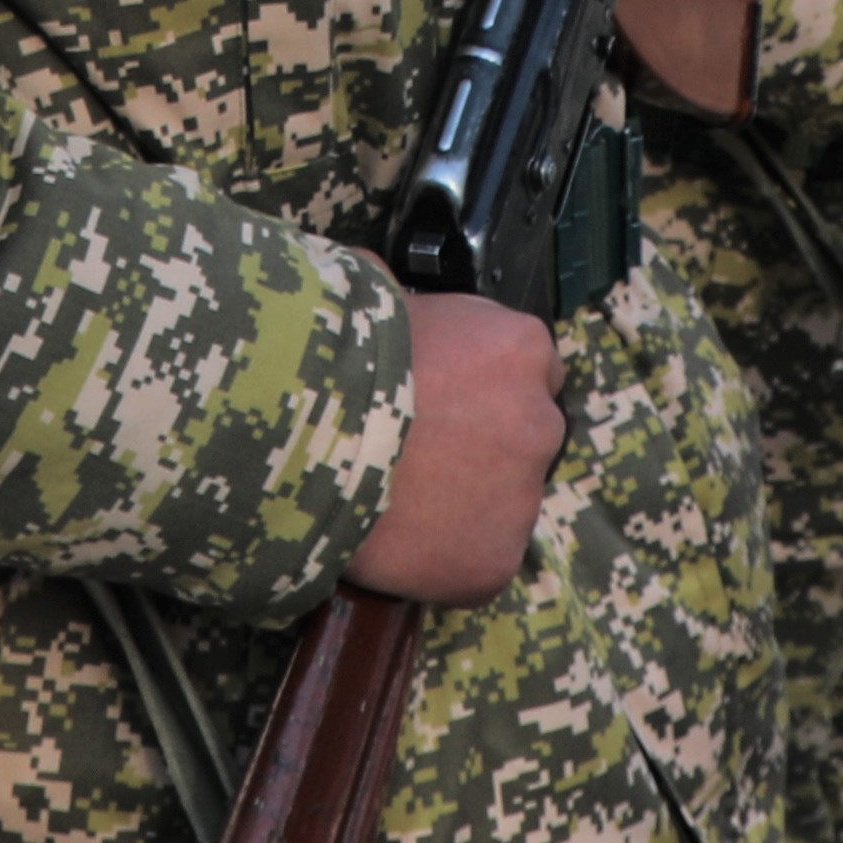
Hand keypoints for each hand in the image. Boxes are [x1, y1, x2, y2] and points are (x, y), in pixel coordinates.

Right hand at [348, 291, 564, 605]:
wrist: (303, 440)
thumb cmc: (332, 358)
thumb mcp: (381, 298)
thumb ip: (415, 311)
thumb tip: (385, 283)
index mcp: (519, 348)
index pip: (529, 368)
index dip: (483, 384)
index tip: (446, 399)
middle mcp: (538, 420)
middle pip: (525, 434)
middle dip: (483, 443)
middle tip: (420, 453)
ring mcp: (522, 496)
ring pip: (503, 500)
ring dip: (465, 500)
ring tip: (400, 499)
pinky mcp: (495, 559)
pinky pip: (479, 557)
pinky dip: (447, 554)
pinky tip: (402, 539)